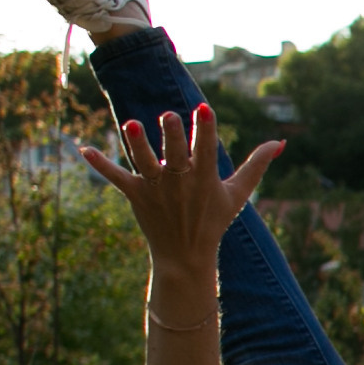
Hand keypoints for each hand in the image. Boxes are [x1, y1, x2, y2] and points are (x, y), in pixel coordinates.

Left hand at [80, 104, 278, 275]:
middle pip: (175, 154)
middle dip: (172, 136)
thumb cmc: (214, 220)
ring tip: (131, 124)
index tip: (204, 108)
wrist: (185, 256)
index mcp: (205, 179)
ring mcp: (156, 189)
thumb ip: (257, 165)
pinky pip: (116, 178)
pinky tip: (83, 149)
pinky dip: (100, 166)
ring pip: (144, 163)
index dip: (205, 129)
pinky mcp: (136, 196)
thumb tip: (280, 142)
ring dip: (137, 145)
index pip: (206, 150)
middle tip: (168, 115)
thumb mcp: (238, 193)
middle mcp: (180, 182)